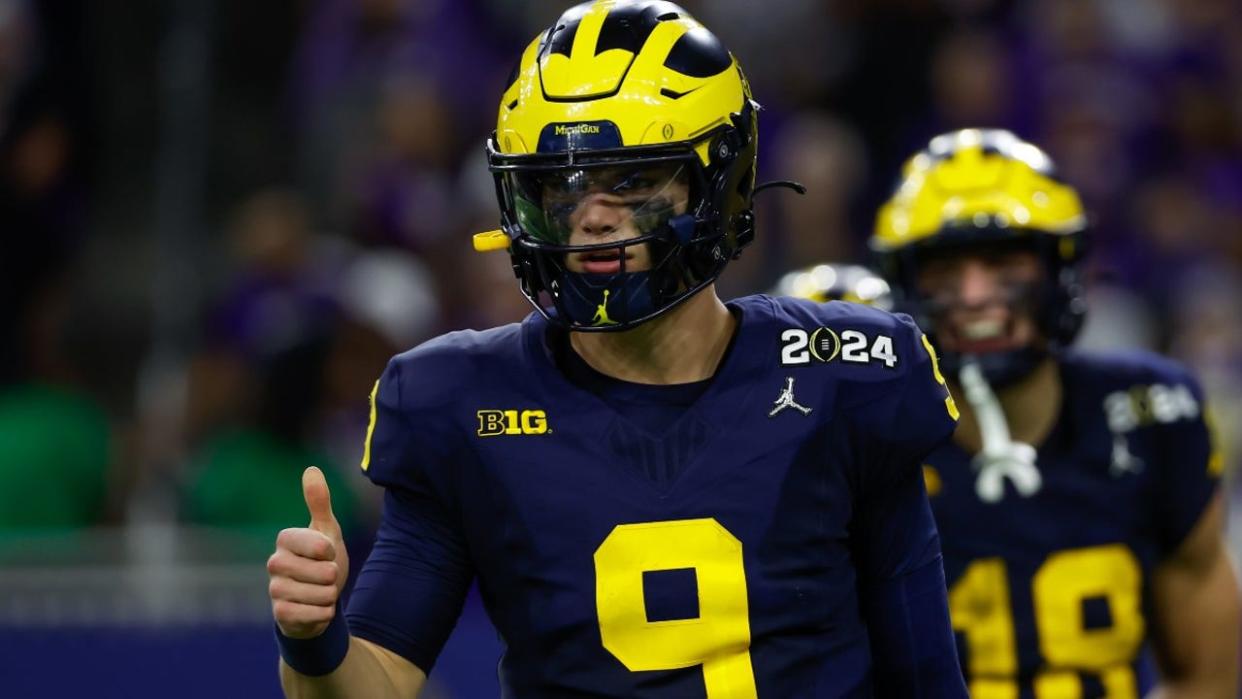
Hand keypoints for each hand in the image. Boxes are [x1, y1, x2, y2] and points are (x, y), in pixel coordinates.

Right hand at [269, 466, 349, 638]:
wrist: (318, 598)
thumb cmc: (323, 560)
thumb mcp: (327, 529)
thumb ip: (319, 502)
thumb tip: (311, 469)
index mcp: (286, 539)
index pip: (316, 544)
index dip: (329, 551)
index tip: (327, 552)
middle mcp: (274, 562)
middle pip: (323, 572)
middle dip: (334, 576)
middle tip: (326, 576)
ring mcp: (274, 589)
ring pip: (320, 594)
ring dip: (330, 595)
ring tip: (322, 591)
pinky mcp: (279, 614)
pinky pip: (312, 614)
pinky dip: (323, 613)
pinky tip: (317, 609)